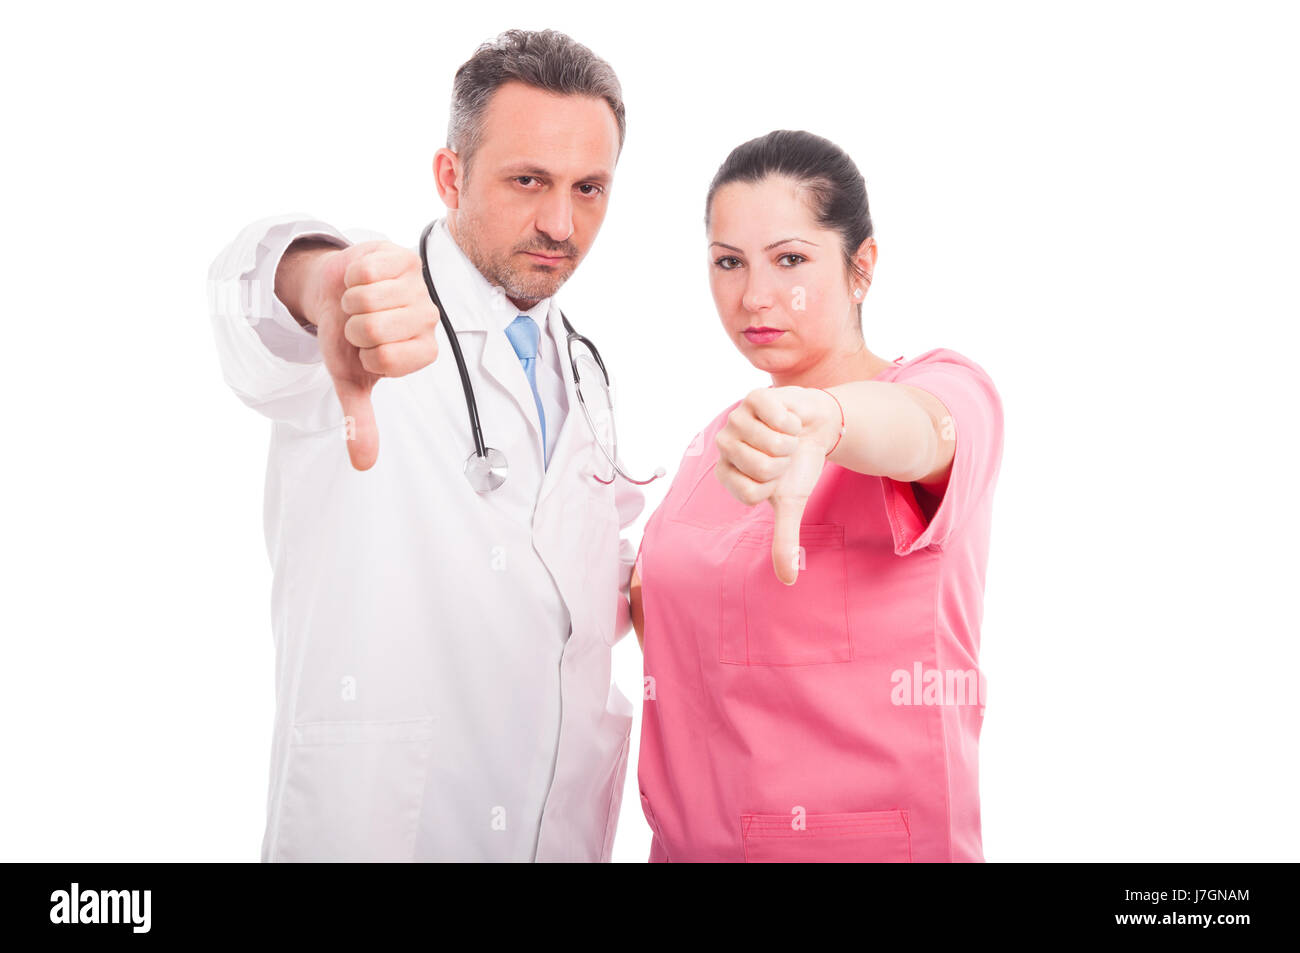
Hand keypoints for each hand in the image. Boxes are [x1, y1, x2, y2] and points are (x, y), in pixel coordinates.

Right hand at [302, 241, 440, 469]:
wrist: (335, 291)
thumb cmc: (347, 336)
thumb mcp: (350, 379)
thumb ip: (361, 420)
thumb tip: (363, 464)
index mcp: (421, 351)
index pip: (386, 360)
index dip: (364, 355)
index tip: (368, 350)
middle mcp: (428, 319)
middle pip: (376, 328)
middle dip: (354, 327)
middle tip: (360, 323)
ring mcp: (418, 286)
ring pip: (370, 298)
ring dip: (352, 301)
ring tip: (360, 302)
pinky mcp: (403, 257)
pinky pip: (367, 270)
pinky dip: (353, 276)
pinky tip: (362, 279)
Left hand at [714, 386, 840, 584]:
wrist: (815, 428)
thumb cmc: (797, 465)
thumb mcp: (790, 503)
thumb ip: (783, 539)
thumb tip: (788, 578)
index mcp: (726, 474)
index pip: (751, 492)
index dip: (774, 486)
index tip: (777, 477)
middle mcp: (724, 445)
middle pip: (759, 468)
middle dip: (783, 464)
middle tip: (783, 455)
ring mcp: (736, 419)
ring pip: (770, 444)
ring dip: (789, 442)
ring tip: (786, 437)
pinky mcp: (754, 397)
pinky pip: (777, 419)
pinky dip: (792, 422)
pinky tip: (788, 419)